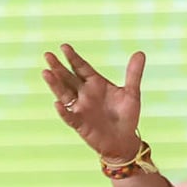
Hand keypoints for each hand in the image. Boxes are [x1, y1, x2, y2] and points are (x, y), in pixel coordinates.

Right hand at [42, 44, 145, 162]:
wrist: (124, 140)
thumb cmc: (127, 115)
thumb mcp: (132, 93)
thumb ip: (133, 74)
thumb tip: (140, 52)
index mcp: (96, 84)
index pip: (82, 68)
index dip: (73, 58)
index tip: (64, 46)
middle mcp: (85, 94)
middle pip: (69, 78)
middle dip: (58, 68)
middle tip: (48, 55)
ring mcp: (80, 108)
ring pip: (64, 94)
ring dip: (55, 84)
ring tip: (46, 72)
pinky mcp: (80, 124)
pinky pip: (70, 117)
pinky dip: (64, 111)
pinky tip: (58, 104)